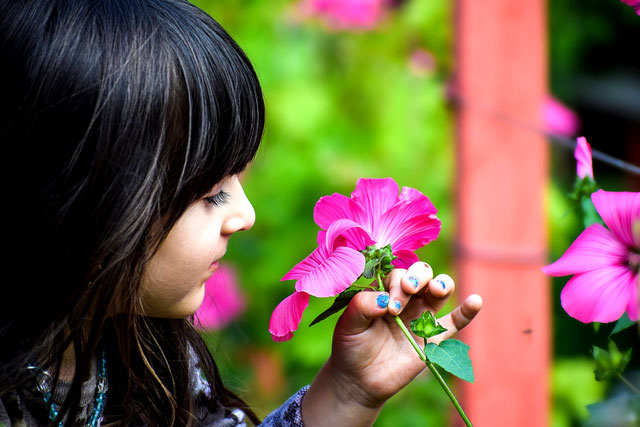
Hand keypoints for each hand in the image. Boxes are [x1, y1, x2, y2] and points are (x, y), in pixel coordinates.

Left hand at [301, 261, 481, 426]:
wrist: (359, 379)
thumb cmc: (351, 346)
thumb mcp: (348, 324)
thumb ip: (361, 306)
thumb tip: (384, 300)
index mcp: (385, 291)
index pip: (397, 274)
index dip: (396, 283)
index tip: (389, 306)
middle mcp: (406, 299)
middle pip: (421, 274)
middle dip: (417, 276)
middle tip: (408, 290)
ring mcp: (421, 317)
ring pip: (439, 290)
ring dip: (441, 284)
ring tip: (436, 289)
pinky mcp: (434, 338)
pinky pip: (455, 322)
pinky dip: (468, 311)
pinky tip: (475, 301)